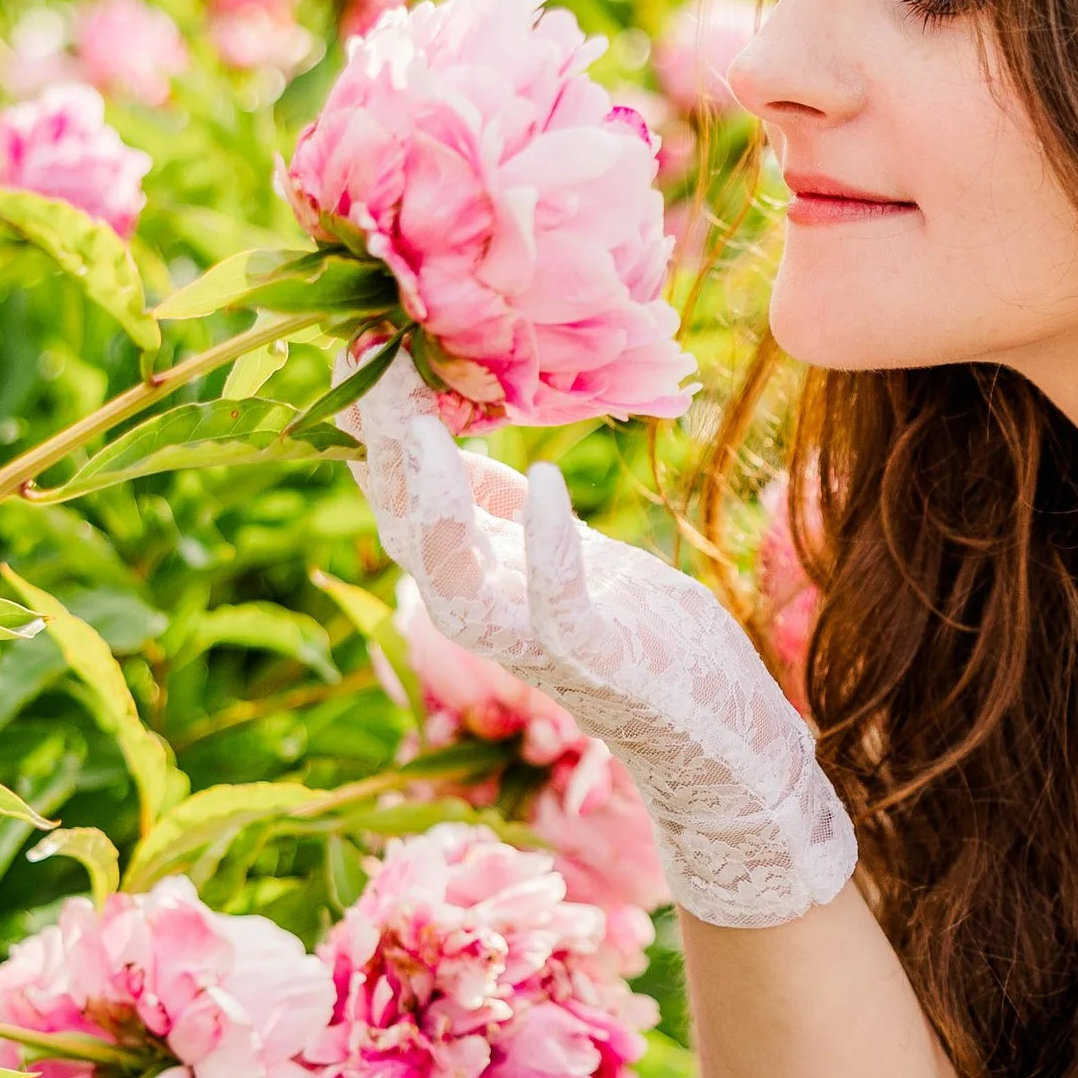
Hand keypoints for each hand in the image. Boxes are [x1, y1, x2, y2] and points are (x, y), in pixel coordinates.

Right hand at [351, 358, 856, 931]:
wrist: (718, 733)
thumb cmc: (645, 637)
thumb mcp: (566, 554)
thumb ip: (498, 509)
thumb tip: (431, 436)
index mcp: (482, 579)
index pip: (402, 499)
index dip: (375, 429)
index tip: (358, 344)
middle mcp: (491, 614)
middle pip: (407, 531)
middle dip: (385, 450)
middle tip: (369, 360)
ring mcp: (538, 643)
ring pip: (453, 578)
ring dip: (434, 503)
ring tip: (423, 424)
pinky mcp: (598, 662)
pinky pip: (558, 606)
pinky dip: (547, 546)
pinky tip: (549, 479)